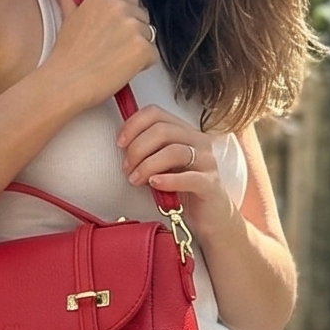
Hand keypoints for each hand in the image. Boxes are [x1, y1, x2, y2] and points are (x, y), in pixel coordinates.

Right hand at [43, 0, 156, 112]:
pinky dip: (142, 66)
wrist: (65, 83)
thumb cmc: (66, 56)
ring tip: (114, 61)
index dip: (125, 20)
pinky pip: (153, 55)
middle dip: (133, 34)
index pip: (132, 1)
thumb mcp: (68, 19)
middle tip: (112, 50)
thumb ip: (73, 2)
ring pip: (149, 37)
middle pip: (143, 18)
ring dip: (138, 50)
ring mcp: (133, 26)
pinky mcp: (143, 49)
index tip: (112, 33)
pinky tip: (121, 71)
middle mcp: (120, 5)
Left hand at [117, 106, 238, 232]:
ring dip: (147, 165)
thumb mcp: (162, 165)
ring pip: (174, 152)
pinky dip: (167, 180)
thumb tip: (123, 142)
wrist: (210, 215)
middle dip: (137, 148)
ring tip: (136, 180)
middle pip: (162, 130)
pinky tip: (154, 184)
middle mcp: (198, 140)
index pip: (156, 113)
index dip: (133, 125)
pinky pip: (188, 178)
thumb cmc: (182, 188)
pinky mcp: (210, 184)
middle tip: (127, 168)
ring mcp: (206, 161)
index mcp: (184, 131)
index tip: (120, 143)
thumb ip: (148, 151)